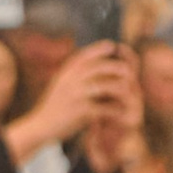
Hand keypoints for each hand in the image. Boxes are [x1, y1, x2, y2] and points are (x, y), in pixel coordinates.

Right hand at [11, 39, 133, 156]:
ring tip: (130, 93)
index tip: (112, 46)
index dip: (100, 49)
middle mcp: (71, 79)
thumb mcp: (62, 82)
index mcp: (67, 71)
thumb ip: (76, 72)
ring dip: (120, 89)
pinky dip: (115, 109)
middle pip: (100, 67)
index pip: (86, 54)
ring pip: (105, 86)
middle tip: (130, 72)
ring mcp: (75, 94)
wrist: (42, 125)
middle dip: (117, 68)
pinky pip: (103, 108)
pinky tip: (122, 111)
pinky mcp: (80, 111)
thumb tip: (93, 58)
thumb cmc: (56, 104)